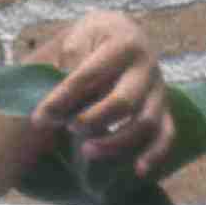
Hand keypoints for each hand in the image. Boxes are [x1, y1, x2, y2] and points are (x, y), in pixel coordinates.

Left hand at [26, 12, 173, 178]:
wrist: (119, 34)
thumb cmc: (89, 43)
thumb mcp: (74, 42)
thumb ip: (65, 69)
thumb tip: (54, 110)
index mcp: (122, 44)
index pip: (88, 76)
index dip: (61, 100)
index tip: (40, 118)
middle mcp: (146, 66)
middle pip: (123, 102)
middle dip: (92, 121)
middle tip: (69, 127)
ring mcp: (157, 90)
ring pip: (145, 122)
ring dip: (115, 142)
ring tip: (86, 151)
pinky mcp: (163, 109)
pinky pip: (166, 134)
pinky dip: (155, 153)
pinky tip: (138, 170)